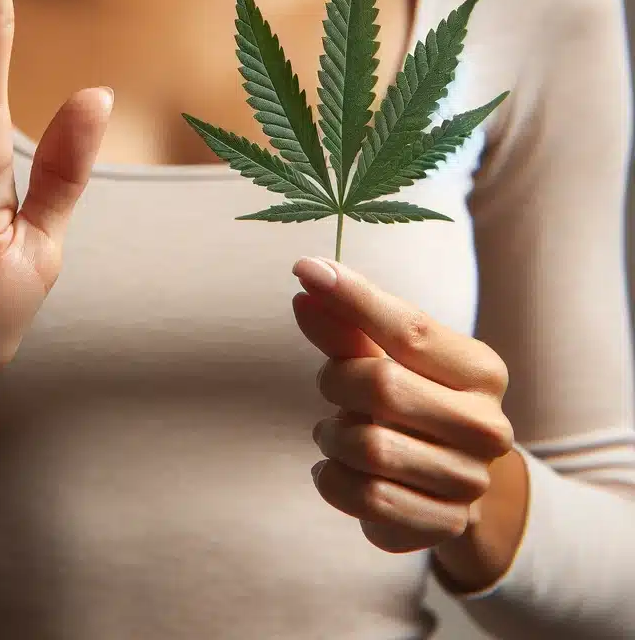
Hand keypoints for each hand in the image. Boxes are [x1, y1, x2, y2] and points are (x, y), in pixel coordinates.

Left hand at [292, 257, 514, 554]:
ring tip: (340, 432)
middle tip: (333, 388)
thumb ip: (346, 324)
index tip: (304, 268)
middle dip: (337, 382)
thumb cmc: (412, 400)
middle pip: (382, 386)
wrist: (449, 483)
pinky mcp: (442, 524)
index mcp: (480, 369)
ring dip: (333, 436)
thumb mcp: (385, 356)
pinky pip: (363, 497)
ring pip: (368, 448)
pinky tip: (341, 469)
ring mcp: (469, 481)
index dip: (351, 296)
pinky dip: (334, 479)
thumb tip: (307, 282)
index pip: (409, 327)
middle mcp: (487, 426)